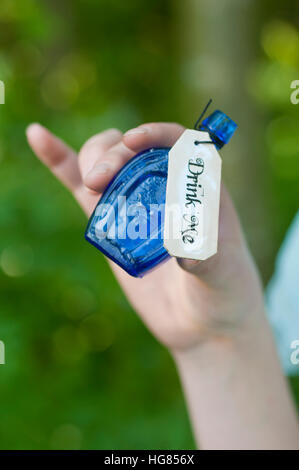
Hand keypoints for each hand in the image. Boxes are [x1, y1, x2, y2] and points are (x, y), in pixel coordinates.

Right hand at [26, 122, 263, 353]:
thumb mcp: (221, 273)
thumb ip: (206, 255)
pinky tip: (38, 136)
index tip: (133, 142)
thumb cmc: (222, 293)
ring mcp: (136, 202)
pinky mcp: (112, 220)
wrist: (201, 322)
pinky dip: (60, 161)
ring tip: (93, 187)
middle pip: (135, 150)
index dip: (154, 133)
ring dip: (93, 161)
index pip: (178, 142)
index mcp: (200, 186)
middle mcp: (166, 186)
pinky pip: (82, 185)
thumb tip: (179, 239)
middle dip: (113, 155)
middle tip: (98, 183)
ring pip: (109, 161)